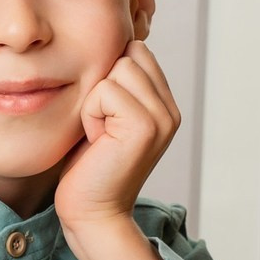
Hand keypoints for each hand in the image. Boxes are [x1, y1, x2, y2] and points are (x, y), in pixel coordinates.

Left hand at [54, 41, 180, 259]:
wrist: (92, 214)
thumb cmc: (89, 168)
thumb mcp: (107, 118)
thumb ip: (117, 86)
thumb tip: (111, 45)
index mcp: (164, 105)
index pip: (137, 50)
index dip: (109, 76)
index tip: (104, 116)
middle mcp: (170, 109)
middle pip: (128, 54)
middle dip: (102, 86)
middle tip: (101, 127)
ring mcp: (162, 117)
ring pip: (117, 68)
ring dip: (95, 100)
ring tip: (99, 133)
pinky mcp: (145, 126)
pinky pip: (105, 90)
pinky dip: (91, 114)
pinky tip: (97, 141)